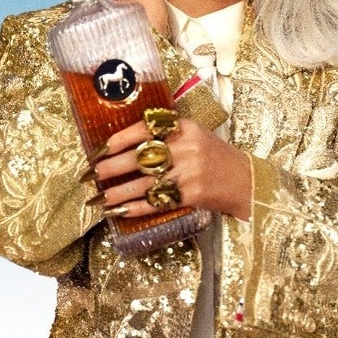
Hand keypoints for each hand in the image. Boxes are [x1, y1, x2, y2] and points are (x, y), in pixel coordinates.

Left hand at [88, 118, 251, 220]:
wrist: (244, 179)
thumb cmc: (213, 155)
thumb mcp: (194, 135)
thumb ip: (166, 135)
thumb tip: (123, 145)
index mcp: (184, 127)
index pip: (144, 129)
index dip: (118, 140)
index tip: (99, 149)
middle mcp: (186, 147)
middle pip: (140, 158)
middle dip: (111, 167)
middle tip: (92, 174)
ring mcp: (190, 171)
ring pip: (144, 184)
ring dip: (118, 192)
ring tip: (100, 198)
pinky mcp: (193, 194)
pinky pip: (157, 202)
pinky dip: (135, 208)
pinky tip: (120, 211)